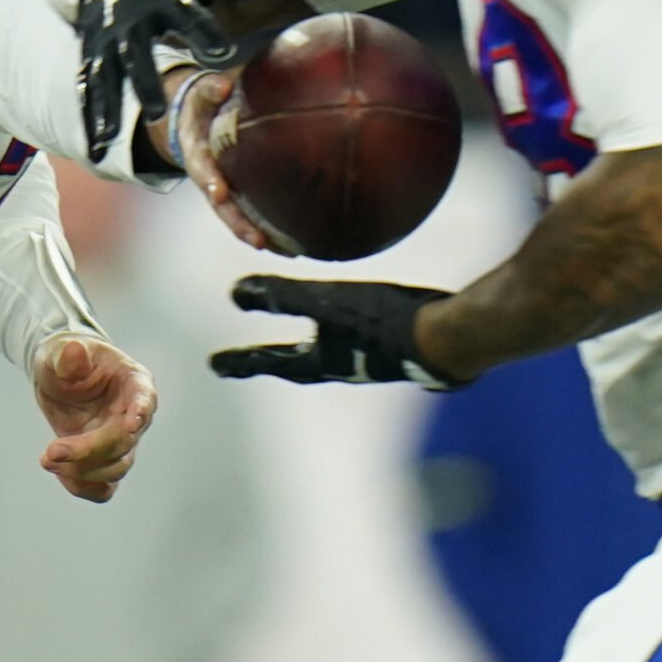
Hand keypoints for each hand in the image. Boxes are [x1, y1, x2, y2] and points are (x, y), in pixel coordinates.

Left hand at [33, 334, 156, 502]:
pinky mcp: (104, 461)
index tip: (131, 424)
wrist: (59, 379)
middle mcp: (133, 415)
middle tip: (50, 451)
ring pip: (115, 469)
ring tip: (47, 459)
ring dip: (82, 471)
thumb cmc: (66, 360)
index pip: (145, 398)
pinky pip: (105, 488)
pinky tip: (59, 473)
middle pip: (124, 442)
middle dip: (88, 451)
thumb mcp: (60, 352)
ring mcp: (121, 441)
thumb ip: (67, 355)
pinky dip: (84, 488)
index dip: (141, 411)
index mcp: (133, 382)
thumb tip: (73, 352)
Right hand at [77, 0, 287, 161]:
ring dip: (107, 106)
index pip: (186, 13)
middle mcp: (130, 16)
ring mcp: (106, 36)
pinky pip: (89, 85)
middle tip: (159, 115)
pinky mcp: (92, 50)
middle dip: (144, 79)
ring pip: (105, 73)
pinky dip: (92, 115)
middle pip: (136, 50)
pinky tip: (94, 149)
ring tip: (111, 139)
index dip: (203, 31)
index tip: (224, 52)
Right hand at [167, 69, 290, 254]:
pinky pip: (253, 215)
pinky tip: (293, 245)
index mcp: (198, 154)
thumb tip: (223, 84)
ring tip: (283, 251)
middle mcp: (210, 179)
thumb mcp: (201, 94)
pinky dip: (270, 231)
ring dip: (257, 235)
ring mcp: (224, 190)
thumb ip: (210, 89)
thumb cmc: (203, 107)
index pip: (202, 169)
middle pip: (222, 207)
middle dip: (239, 224)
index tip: (218, 192)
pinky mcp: (239, 194)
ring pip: (238, 218)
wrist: (194, 120)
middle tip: (258, 240)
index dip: (209, 181)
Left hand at [210, 275, 463, 388]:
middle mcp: (342, 367)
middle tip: (248, 362)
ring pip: (329, 356)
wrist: (447, 338)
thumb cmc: (383, 322)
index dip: (241, 360)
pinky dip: (346, 334)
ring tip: (305, 341)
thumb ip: (282, 296)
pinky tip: (361, 323)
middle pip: (297, 365)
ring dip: (310, 350)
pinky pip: (358, 343)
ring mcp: (370, 362)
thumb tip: (234, 293)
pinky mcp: (396, 349)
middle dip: (272, 360)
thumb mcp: (327, 302)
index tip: (214, 366)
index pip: (269, 361)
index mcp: (320, 361)